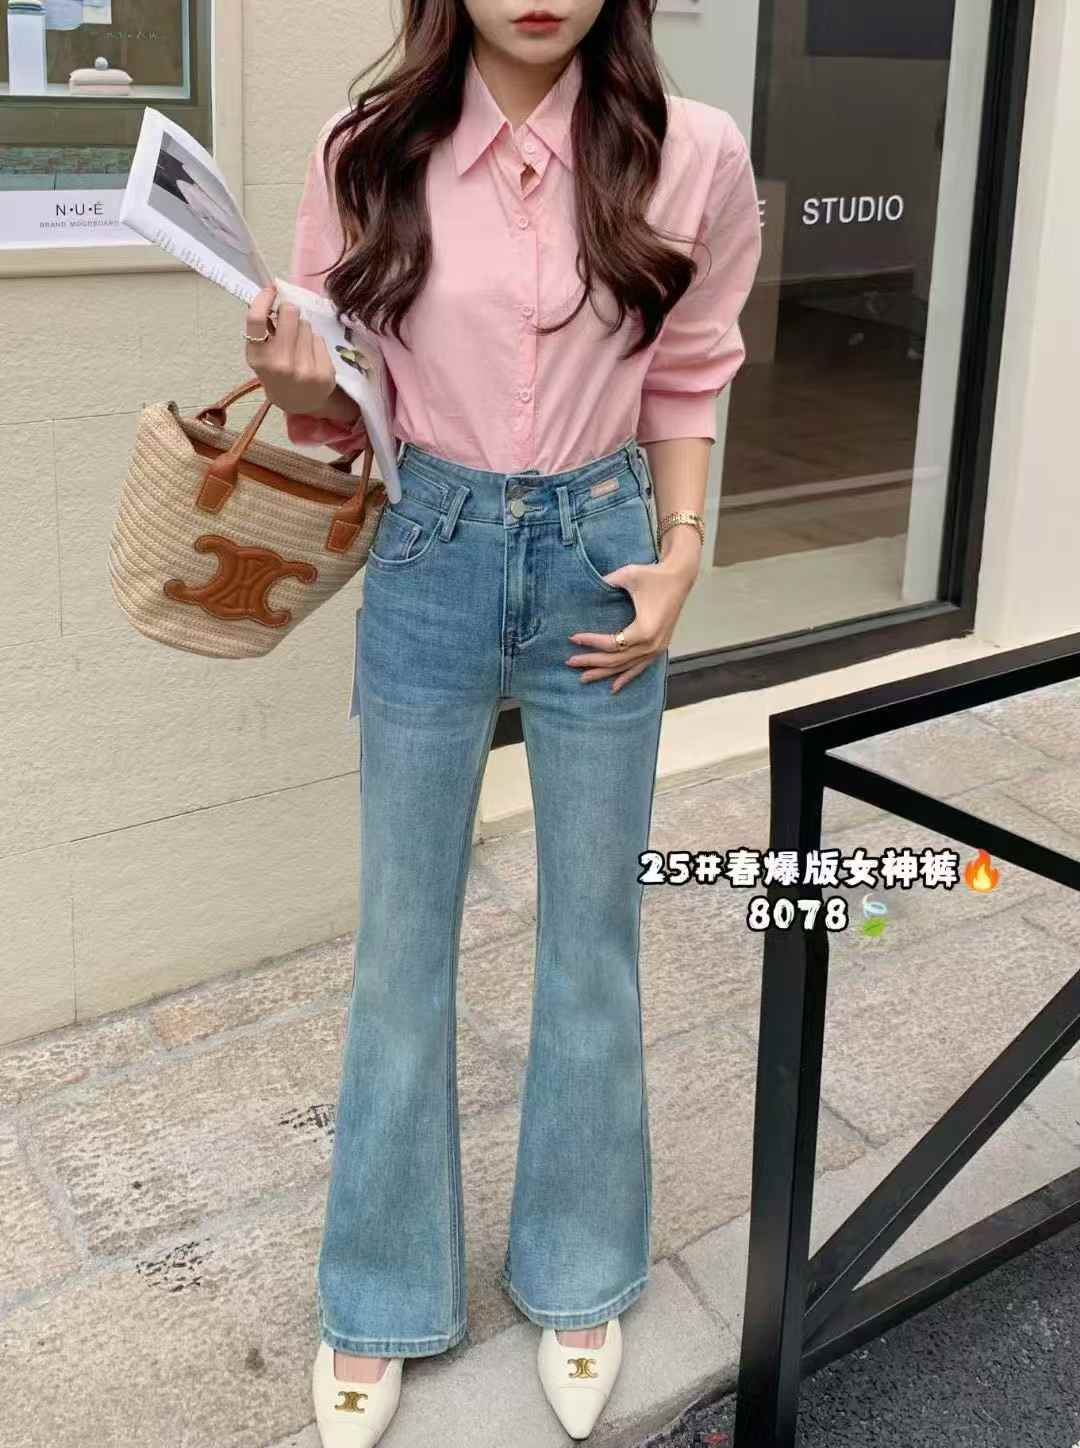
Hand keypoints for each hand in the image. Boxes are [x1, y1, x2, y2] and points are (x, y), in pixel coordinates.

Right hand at [244, 283, 338, 417]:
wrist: (299, 403)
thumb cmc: (277, 373)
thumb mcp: (261, 355)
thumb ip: (263, 330)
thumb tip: (272, 294)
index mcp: (258, 358)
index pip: (256, 320)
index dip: (264, 299)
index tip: (271, 290)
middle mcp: (280, 365)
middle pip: (290, 313)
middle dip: (289, 312)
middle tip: (288, 322)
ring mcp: (304, 370)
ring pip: (306, 325)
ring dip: (303, 330)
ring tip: (300, 347)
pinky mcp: (323, 372)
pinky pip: (319, 338)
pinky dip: (315, 342)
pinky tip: (311, 357)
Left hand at [566, 553, 696, 691]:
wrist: (679, 577)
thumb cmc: (653, 575)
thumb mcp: (627, 575)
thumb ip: (605, 582)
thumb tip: (583, 587)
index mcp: (645, 630)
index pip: (611, 643)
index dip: (590, 642)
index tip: (572, 637)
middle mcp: (652, 644)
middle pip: (615, 660)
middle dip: (591, 662)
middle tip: (570, 662)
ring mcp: (657, 649)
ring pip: (626, 667)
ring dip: (604, 673)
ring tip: (583, 677)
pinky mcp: (659, 648)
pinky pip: (640, 667)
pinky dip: (626, 677)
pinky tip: (613, 687)